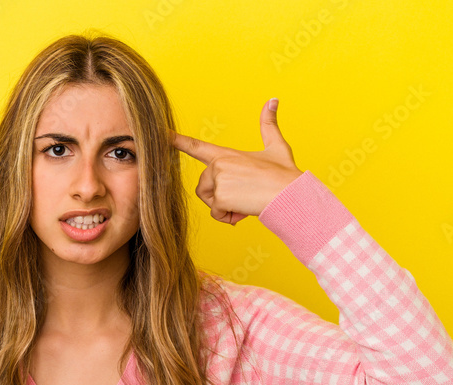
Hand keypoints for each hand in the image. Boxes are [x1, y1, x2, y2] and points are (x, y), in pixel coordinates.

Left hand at [171, 98, 303, 224]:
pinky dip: (229, 217)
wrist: (291, 193)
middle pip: (204, 188)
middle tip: (242, 197)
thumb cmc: (284, 174)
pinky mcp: (221, 195)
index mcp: (226, 154)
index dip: (177, 141)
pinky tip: (244, 211)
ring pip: (210, 202)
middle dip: (219, 198)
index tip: (161, 135)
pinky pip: (217, 213)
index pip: (196, 146)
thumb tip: (273, 99)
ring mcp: (219, 179)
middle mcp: (219, 164)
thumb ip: (268, 125)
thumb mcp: (276, 146)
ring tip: (244, 203)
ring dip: (224, 208)